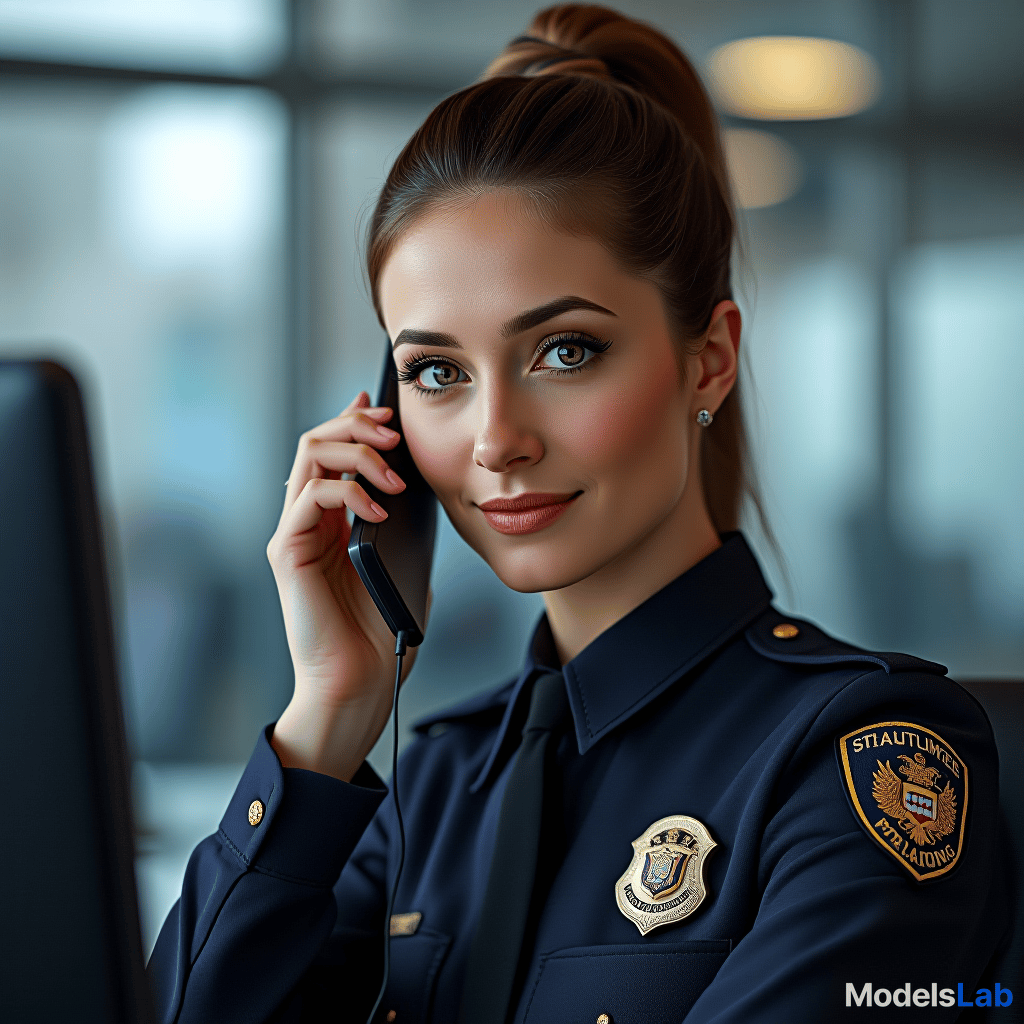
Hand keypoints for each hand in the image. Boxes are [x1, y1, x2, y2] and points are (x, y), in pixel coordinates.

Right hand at [266, 390, 429, 780]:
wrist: (360, 687)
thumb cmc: (382, 638)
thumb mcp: (405, 573)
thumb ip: (404, 537)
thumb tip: (420, 505)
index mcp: (334, 524)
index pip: (334, 454)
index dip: (355, 422)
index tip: (386, 408)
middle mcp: (309, 522)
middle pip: (317, 441)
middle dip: (357, 425)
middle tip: (394, 432)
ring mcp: (295, 535)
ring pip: (309, 456)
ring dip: (356, 452)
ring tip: (393, 475)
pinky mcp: (288, 552)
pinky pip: (310, 496)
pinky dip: (347, 492)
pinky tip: (379, 511)